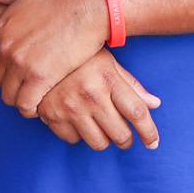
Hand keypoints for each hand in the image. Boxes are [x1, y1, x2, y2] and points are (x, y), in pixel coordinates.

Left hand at [0, 0, 109, 117]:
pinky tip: (41, 103)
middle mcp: (5, 48)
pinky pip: (26, 104)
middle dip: (9, 84)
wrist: (86, 9)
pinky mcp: (40, 77)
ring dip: (20, 98)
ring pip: (9, 96)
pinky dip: (31, 108)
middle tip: (26, 84)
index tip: (11, 70)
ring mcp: (20, 64)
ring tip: (34, 96)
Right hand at [37, 51, 161, 150]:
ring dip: (105, 140)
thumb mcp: (108, 63)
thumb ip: (131, 85)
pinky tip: (78, 121)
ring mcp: (70, 107)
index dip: (149, 132)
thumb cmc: (79, 56)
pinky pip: (74, 140)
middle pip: (121, 134)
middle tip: (124, 136)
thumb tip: (155, 104)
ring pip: (99, 143)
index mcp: (108, 79)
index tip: (153, 143)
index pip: (137, 113)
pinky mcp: (51, 115)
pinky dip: (79, 135)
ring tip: (101, 128)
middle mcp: (91, 95)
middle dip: (127, 140)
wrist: (37, 49)